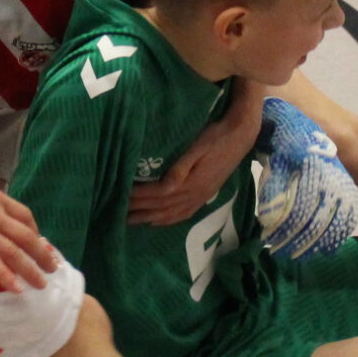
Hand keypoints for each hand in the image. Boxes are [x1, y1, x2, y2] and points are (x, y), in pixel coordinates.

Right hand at [0, 162, 56, 291]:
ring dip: (31, 269)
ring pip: (15, 251)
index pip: (24, 215)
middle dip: (42, 253)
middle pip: (27, 236)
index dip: (35, 231)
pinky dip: (6, 276)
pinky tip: (16, 289)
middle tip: (53, 268)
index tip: (40, 243)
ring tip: (42, 284)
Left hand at [129, 79, 262, 224]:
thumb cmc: (216, 136)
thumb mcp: (198, 146)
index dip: (137, 196)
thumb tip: (165, 186)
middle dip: (137, 211)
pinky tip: (156, 222)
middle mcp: (194, 194)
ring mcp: (201, 197)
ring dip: (148, 219)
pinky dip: (167, 221)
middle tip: (115, 213)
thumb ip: (181, 167)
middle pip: (160, 208)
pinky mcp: (205, 195)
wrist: (242, 134)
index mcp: (191, 182)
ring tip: (129, 221)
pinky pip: (183, 214)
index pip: (157, 194)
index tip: (118, 195)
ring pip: (170, 215)